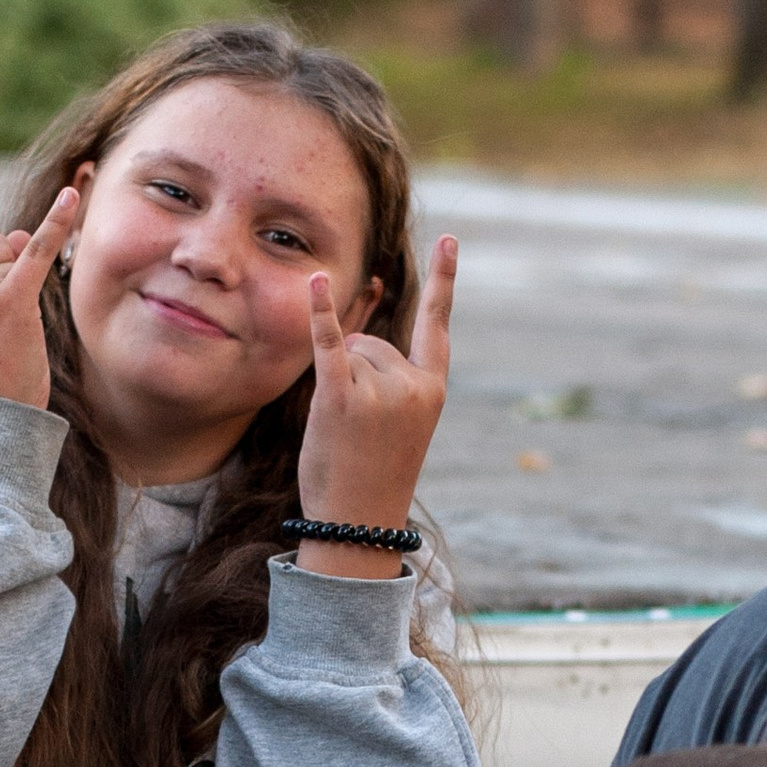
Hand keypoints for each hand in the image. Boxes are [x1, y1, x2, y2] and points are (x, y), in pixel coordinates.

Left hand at [296, 233, 454, 575]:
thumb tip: (361, 332)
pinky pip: (328, 345)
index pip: (438, 325)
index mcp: (433, 391)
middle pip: (373, 344)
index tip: (451, 239)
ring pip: (349, 353)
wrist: (359, 526)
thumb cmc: (375, 476)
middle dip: (357, 374)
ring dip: (338, 383)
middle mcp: (412, 386)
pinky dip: (319, 314)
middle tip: (358, 430)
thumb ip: (395, 380)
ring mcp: (379, 392)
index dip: (444, 280)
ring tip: (344, 432)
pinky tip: (315, 281)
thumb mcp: (402, 426)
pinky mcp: (341, 398)